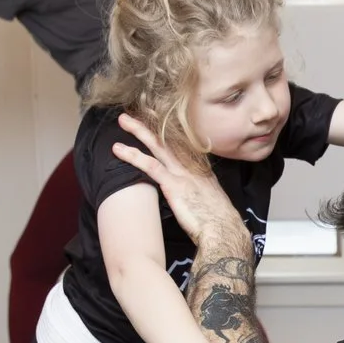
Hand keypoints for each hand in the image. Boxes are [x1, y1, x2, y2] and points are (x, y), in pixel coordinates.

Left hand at [109, 115, 245, 245]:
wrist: (225, 231)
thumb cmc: (219, 224)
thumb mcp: (212, 204)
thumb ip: (200, 196)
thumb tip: (192, 199)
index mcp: (202, 172)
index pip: (183, 146)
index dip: (169, 132)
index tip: (158, 120)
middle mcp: (193, 168)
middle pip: (170, 140)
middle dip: (153, 124)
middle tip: (138, 111)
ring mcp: (183, 174)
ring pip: (158, 146)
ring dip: (139, 131)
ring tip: (123, 121)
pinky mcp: (174, 185)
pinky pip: (150, 166)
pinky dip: (133, 156)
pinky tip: (118, 149)